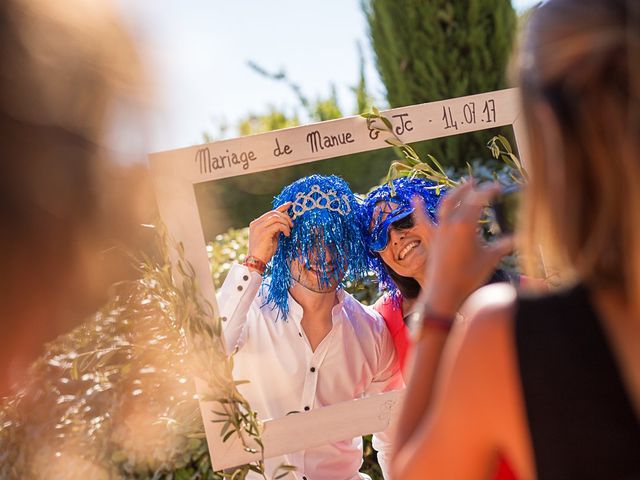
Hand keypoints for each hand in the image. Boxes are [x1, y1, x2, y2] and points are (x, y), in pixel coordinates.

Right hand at [247, 202, 292, 263]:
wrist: (256, 262)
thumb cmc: (264, 252)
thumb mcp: (271, 237)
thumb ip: (275, 228)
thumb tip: (285, 221)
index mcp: (256, 224)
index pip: (270, 212)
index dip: (281, 207)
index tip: (290, 204)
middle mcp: (256, 224)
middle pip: (274, 213)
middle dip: (286, 217)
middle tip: (292, 225)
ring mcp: (259, 227)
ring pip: (276, 218)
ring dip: (286, 223)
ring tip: (289, 231)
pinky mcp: (264, 232)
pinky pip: (278, 225)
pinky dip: (285, 228)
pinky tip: (287, 234)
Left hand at [415, 181, 513, 315]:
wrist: (444, 292)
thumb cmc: (469, 276)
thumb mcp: (491, 259)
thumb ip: (504, 245)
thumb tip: (519, 238)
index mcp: (466, 224)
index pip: (479, 200)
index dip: (488, 191)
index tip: (498, 187)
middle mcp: (450, 223)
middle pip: (463, 199)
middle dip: (473, 190)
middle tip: (482, 184)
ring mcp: (439, 230)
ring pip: (446, 205)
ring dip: (455, 193)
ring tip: (464, 185)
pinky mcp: (431, 239)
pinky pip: (423, 221)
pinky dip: (419, 209)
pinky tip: (415, 198)